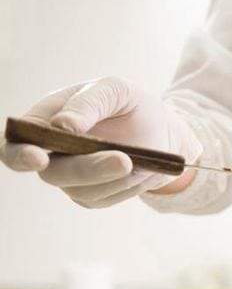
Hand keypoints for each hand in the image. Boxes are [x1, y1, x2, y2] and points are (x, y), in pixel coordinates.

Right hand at [0, 77, 200, 206]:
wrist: (160, 130)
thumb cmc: (129, 104)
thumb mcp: (115, 90)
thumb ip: (89, 102)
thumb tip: (62, 125)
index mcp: (43, 120)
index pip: (12, 143)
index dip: (18, 154)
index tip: (39, 158)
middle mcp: (50, 152)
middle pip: (52, 173)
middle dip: (88, 169)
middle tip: (124, 160)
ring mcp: (70, 177)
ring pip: (82, 191)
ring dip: (114, 178)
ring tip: (141, 162)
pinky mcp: (93, 195)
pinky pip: (104, 198)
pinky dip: (126, 186)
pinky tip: (142, 171)